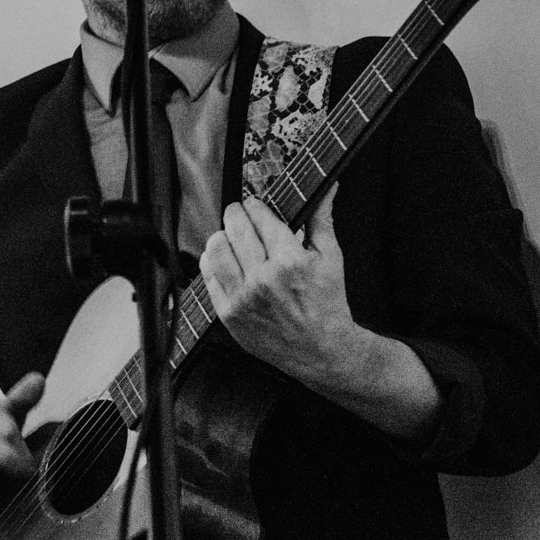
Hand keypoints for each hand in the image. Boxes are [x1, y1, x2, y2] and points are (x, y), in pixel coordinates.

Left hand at [201, 187, 355, 383]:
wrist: (322, 350)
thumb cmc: (328, 305)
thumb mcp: (331, 259)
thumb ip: (322, 220)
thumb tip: (327, 189)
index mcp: (290, 261)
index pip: (260, 217)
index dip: (255, 205)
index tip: (254, 204)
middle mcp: (264, 278)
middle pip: (235, 228)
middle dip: (236, 214)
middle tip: (239, 213)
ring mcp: (243, 297)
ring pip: (215, 249)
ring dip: (221, 236)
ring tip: (229, 236)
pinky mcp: (229, 313)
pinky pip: (208, 277)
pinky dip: (211, 263)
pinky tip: (223, 261)